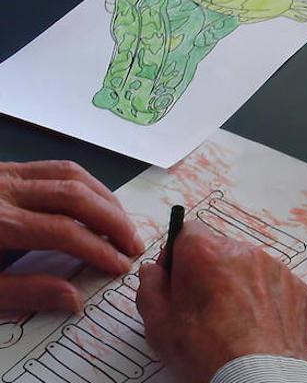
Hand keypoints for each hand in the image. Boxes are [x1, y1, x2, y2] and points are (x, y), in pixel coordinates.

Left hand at [0, 161, 143, 312]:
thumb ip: (24, 292)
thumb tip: (75, 298)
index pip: (63, 232)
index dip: (98, 250)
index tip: (120, 267)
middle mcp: (3, 190)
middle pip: (75, 196)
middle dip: (111, 221)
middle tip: (134, 245)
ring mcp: (4, 174)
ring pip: (71, 174)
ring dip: (104, 198)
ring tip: (122, 224)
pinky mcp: (4, 169)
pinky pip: (55, 166)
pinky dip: (84, 182)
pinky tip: (95, 202)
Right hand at [137, 221, 306, 382]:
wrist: (259, 376)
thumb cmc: (209, 354)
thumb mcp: (159, 325)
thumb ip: (149, 288)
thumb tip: (152, 272)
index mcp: (205, 253)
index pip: (187, 230)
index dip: (177, 254)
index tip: (175, 277)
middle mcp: (243, 251)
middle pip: (218, 250)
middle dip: (207, 272)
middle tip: (201, 307)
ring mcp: (274, 268)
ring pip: (248, 267)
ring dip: (237, 285)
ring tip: (230, 322)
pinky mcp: (296, 287)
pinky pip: (273, 285)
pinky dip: (263, 299)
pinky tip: (254, 326)